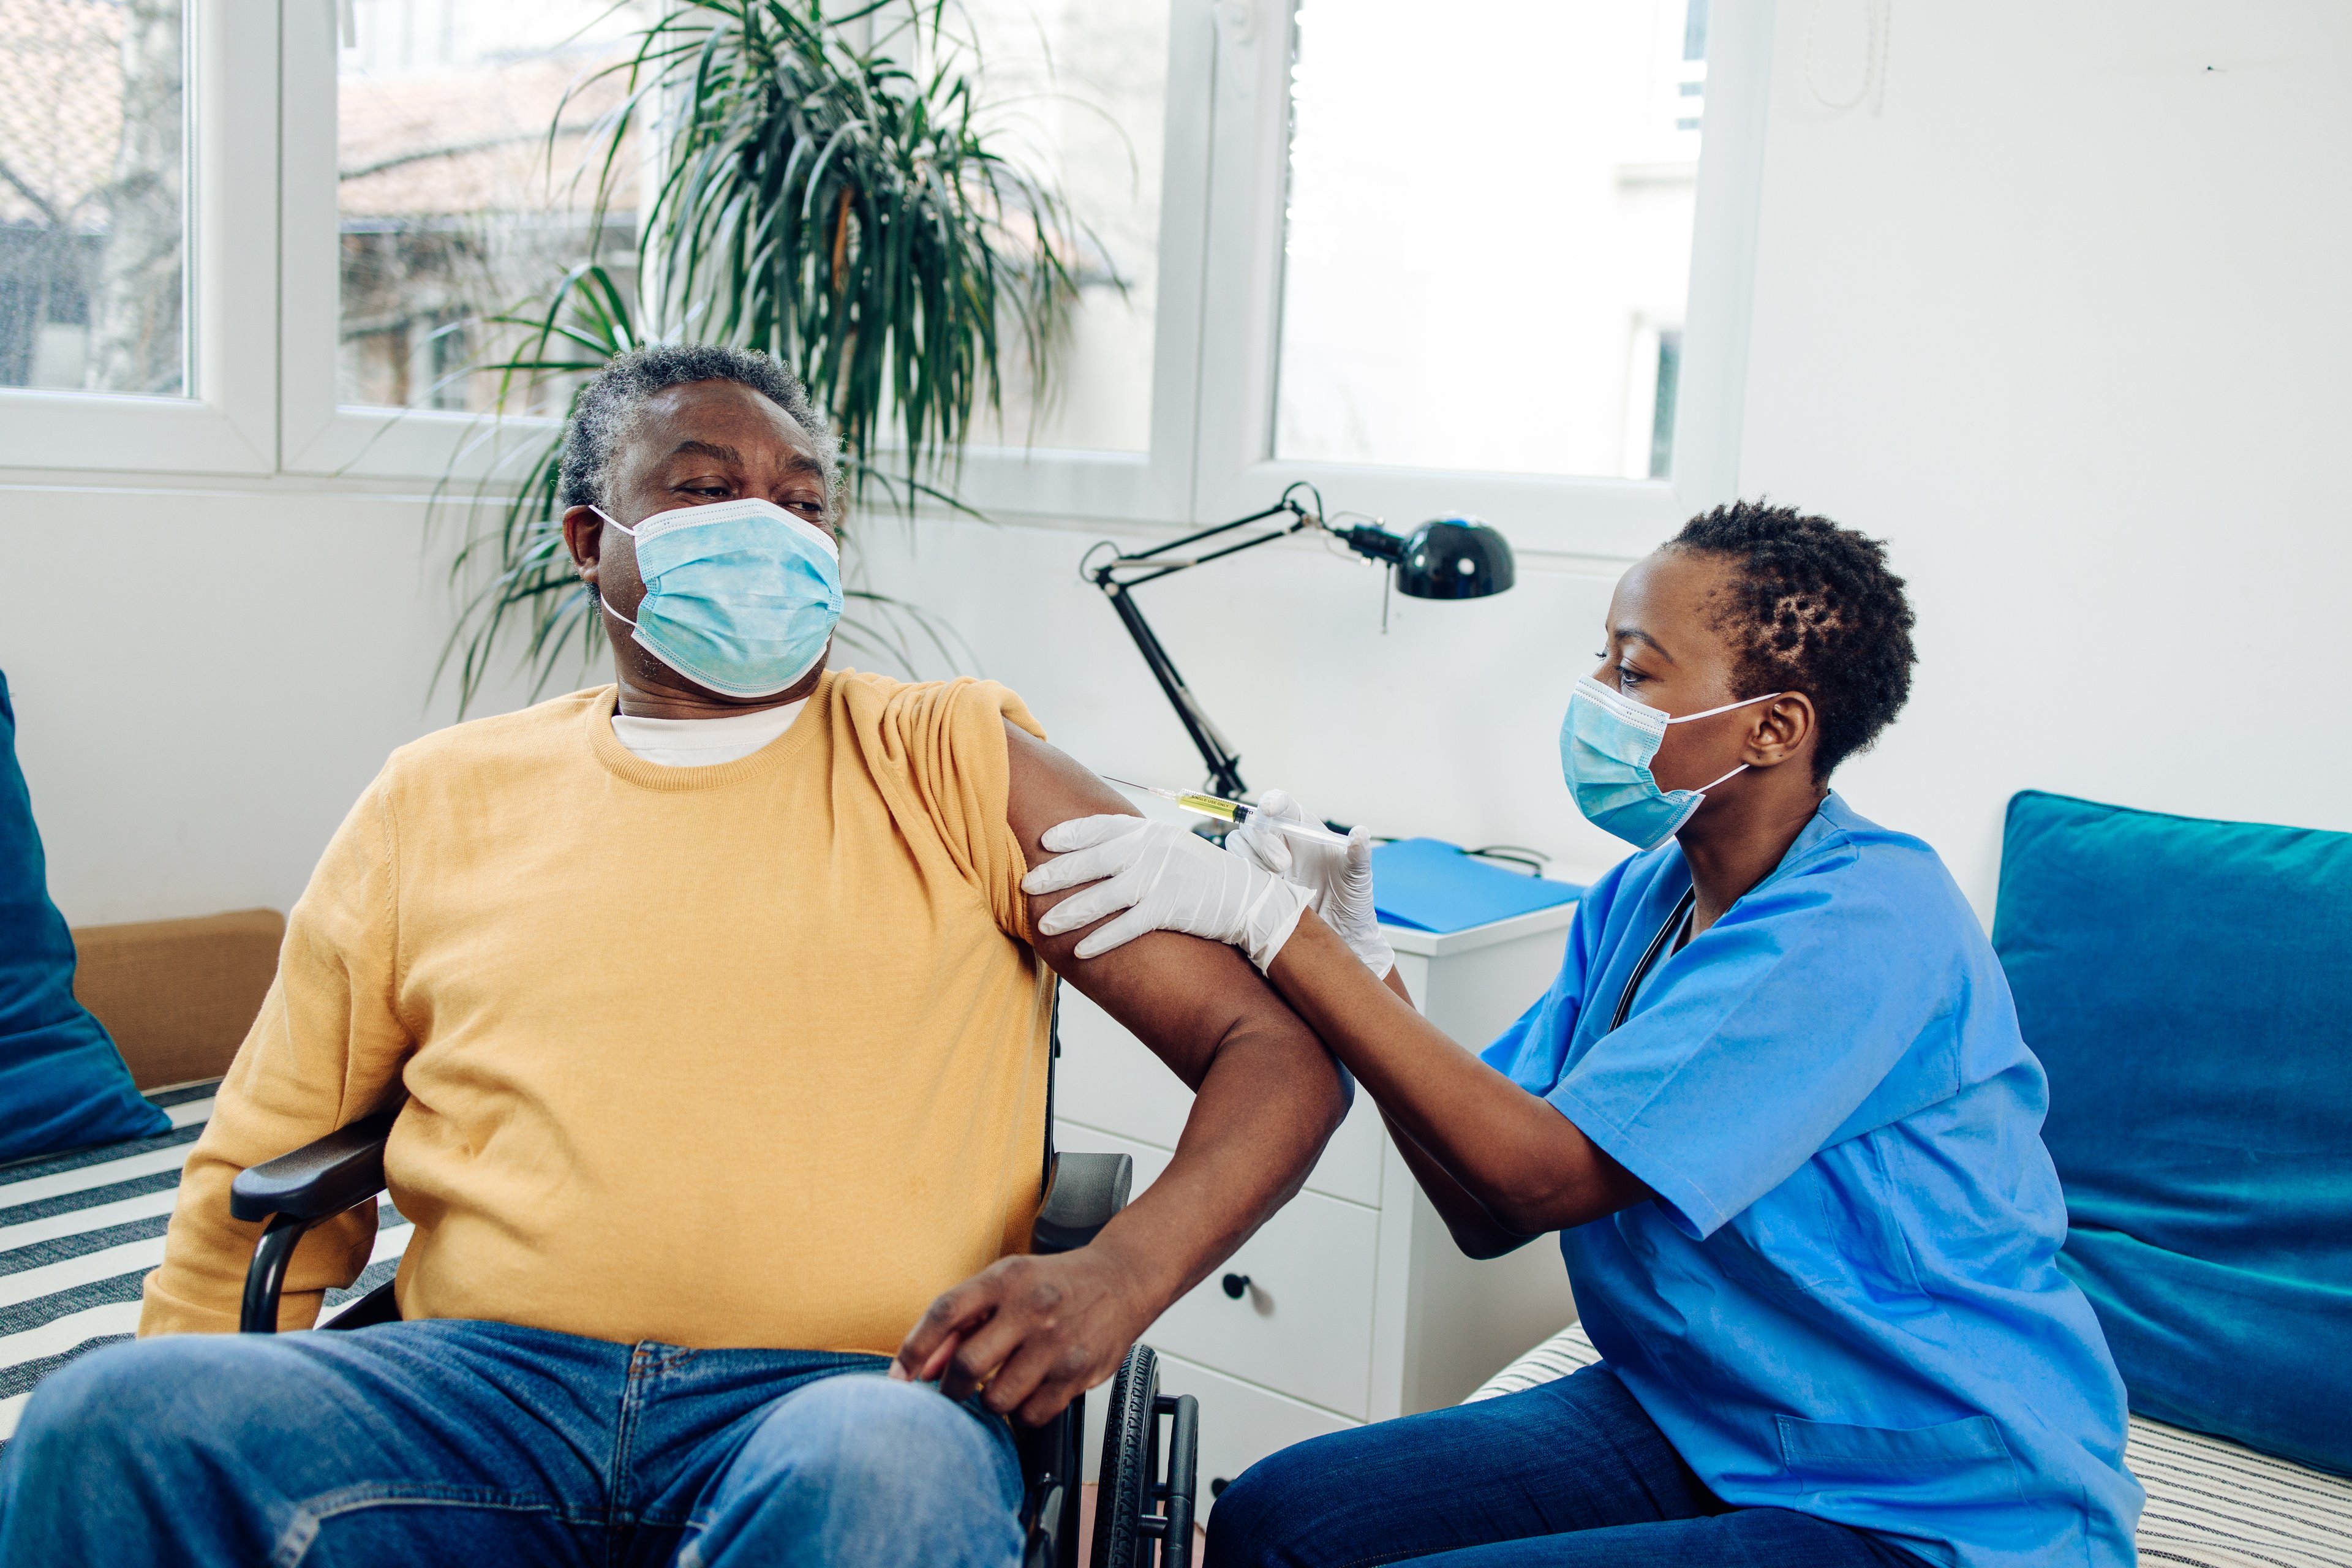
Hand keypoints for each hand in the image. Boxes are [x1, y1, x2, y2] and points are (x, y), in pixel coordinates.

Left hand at [890, 1247, 1152, 1423]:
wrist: (1122, 1279)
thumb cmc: (1055, 1283)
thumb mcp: (1006, 1284)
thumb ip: (962, 1322)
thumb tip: (922, 1368)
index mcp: (1005, 1280)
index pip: (945, 1313)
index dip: (914, 1349)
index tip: (899, 1378)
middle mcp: (1031, 1309)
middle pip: (967, 1364)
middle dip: (950, 1388)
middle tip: (952, 1391)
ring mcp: (1057, 1343)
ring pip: (998, 1398)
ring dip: (989, 1402)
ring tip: (1000, 1385)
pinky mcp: (1079, 1373)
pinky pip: (1032, 1414)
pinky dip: (1022, 1413)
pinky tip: (1030, 1391)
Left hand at [1022, 815, 1311, 970]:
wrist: (1251, 900)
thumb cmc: (1209, 878)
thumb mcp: (1175, 849)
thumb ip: (1142, 849)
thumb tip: (1104, 856)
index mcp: (1153, 832)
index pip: (1103, 827)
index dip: (1072, 834)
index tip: (1045, 842)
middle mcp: (1154, 850)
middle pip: (1094, 860)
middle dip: (1056, 873)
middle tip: (1027, 884)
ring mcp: (1162, 879)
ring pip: (1104, 895)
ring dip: (1070, 911)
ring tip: (1044, 924)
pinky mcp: (1171, 909)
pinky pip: (1127, 926)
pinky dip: (1102, 938)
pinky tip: (1080, 951)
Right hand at [1228, 790, 1393, 977]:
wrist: (1340, 934)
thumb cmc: (1352, 900)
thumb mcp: (1358, 878)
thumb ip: (1358, 855)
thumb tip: (1360, 833)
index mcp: (1304, 830)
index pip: (1283, 806)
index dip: (1272, 802)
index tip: (1270, 809)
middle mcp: (1281, 842)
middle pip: (1254, 823)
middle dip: (1263, 839)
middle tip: (1284, 865)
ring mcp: (1264, 864)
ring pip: (1239, 845)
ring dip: (1251, 858)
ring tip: (1277, 881)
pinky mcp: (1254, 885)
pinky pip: (1235, 873)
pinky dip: (1242, 878)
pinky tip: (1264, 893)